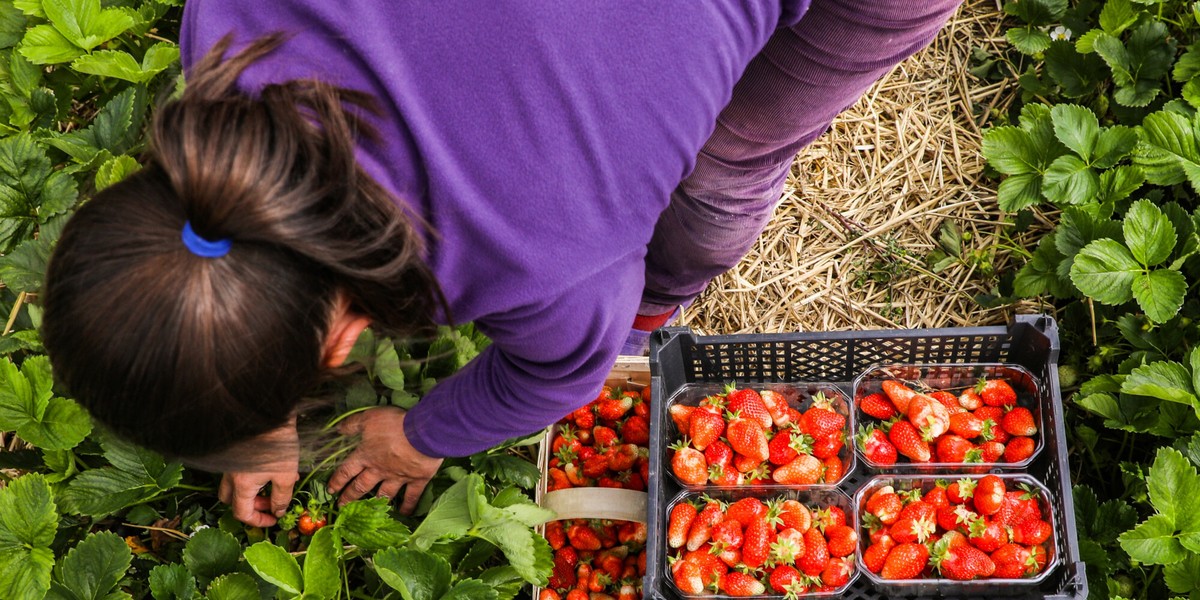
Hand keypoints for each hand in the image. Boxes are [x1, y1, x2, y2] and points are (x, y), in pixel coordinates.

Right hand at [216, 419, 299, 526]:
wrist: (270, 412)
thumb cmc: (278, 444)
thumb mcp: (286, 475)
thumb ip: (281, 497)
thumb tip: (279, 511)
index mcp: (241, 485)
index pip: (242, 513)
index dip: (258, 521)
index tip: (274, 519)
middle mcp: (230, 476)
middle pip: (233, 500)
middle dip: (252, 506)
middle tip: (272, 502)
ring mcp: (231, 463)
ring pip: (234, 486)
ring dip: (253, 492)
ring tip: (277, 485)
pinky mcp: (236, 453)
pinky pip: (240, 472)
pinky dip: (254, 478)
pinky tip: (275, 469)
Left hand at [328, 406, 442, 513]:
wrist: (422, 434)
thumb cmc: (394, 424)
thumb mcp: (368, 418)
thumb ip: (352, 424)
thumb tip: (337, 430)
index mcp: (366, 456)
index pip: (347, 471)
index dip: (337, 481)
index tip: (330, 490)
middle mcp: (379, 470)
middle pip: (361, 486)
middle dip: (350, 496)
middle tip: (342, 506)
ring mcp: (398, 477)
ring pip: (383, 494)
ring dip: (374, 503)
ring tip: (368, 512)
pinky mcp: (416, 480)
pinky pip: (411, 496)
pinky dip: (408, 506)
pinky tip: (405, 514)